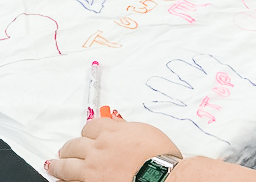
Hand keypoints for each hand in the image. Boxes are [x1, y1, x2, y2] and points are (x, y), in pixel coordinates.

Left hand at [46, 117, 181, 181]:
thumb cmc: (159, 156)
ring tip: (53, 164)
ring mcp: (91, 169)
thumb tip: (117, 122)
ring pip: (66, 164)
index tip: (88, 134)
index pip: (91, 126)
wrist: (159, 176)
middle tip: (68, 149)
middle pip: (75, 143)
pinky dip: (63, 180)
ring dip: (59, 163)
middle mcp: (98, 148)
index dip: (89, 131)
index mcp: (112, 131)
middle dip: (71, 146)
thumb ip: (127, 127)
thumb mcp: (146, 132)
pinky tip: (60, 180)